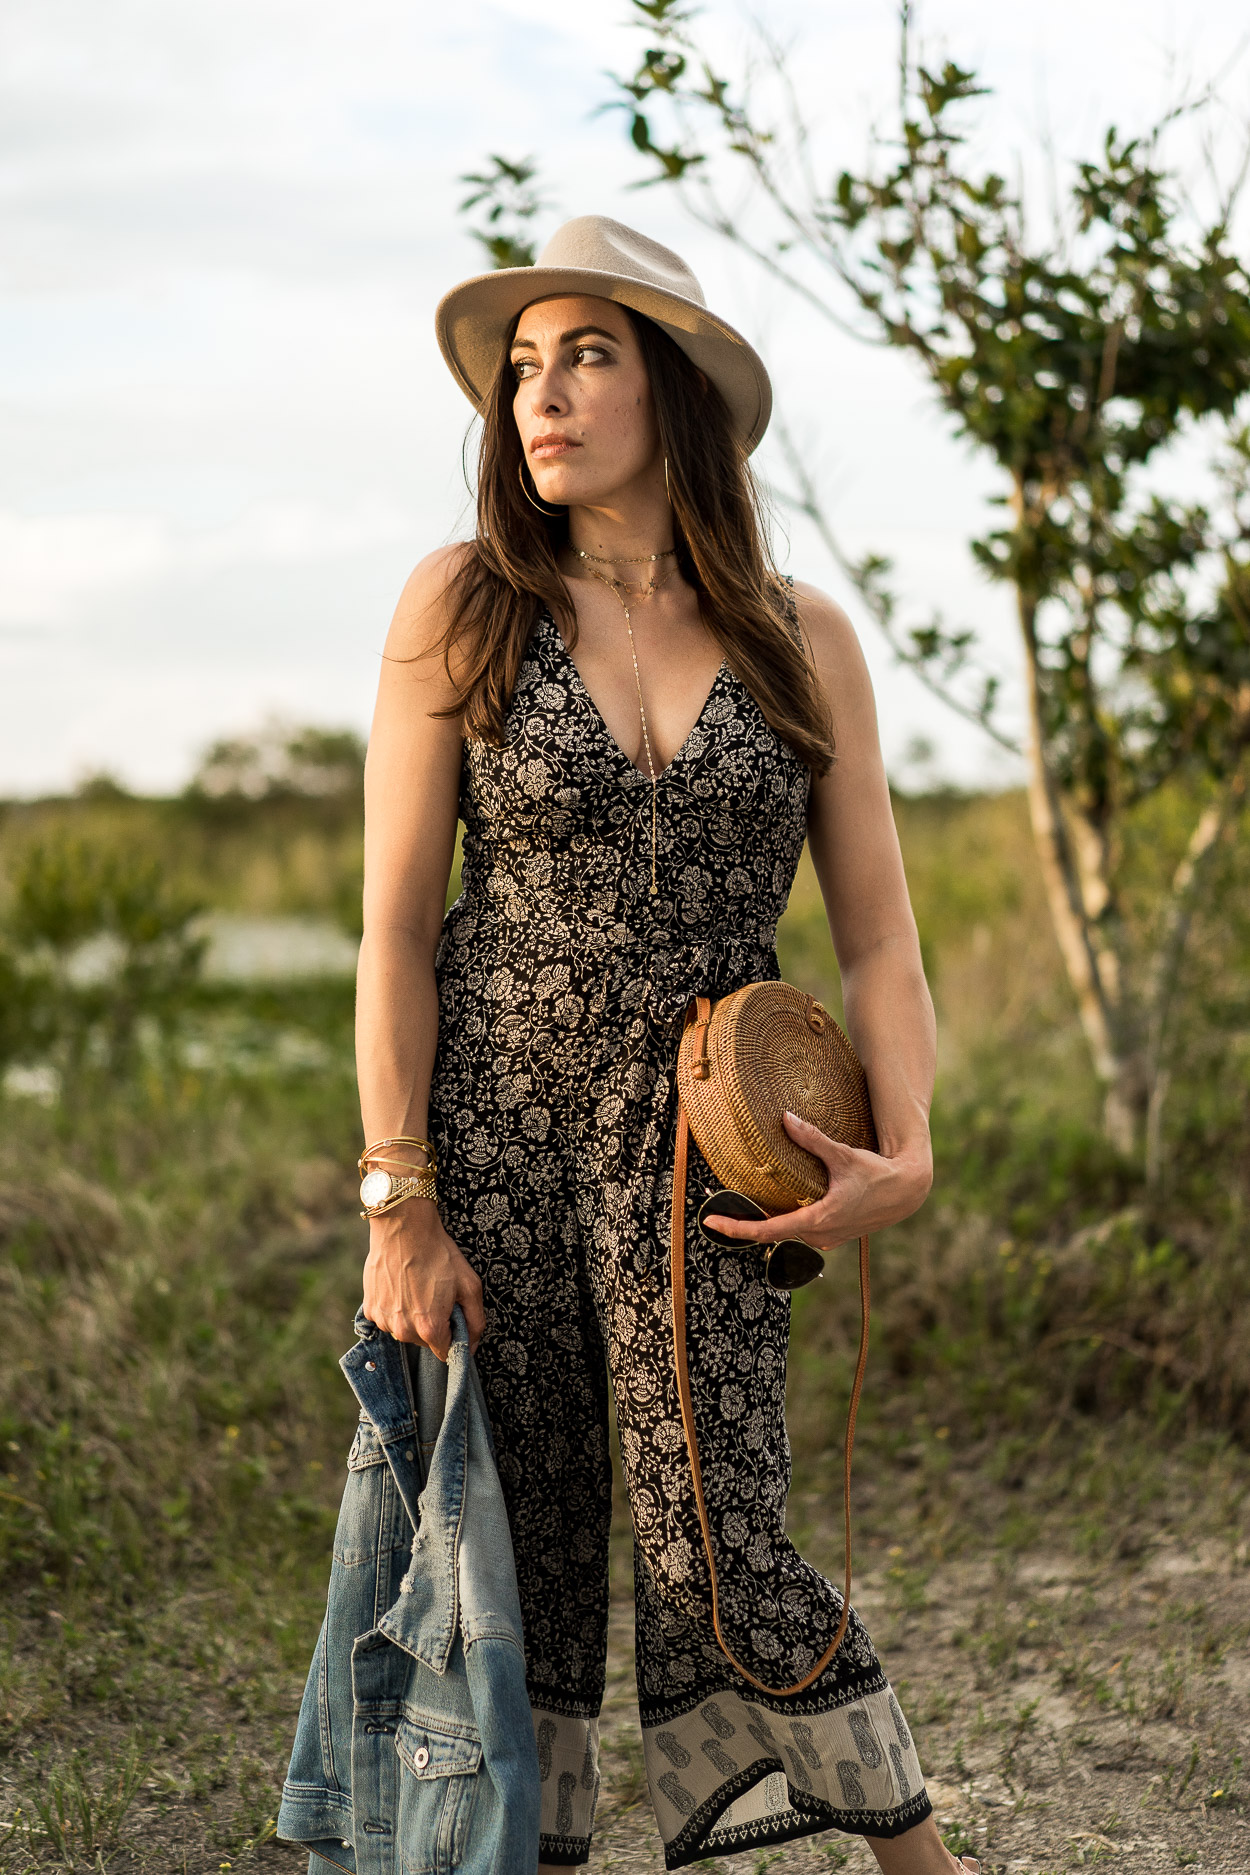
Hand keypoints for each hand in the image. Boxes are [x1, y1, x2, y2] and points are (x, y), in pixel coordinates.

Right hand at [362, 1200, 484, 1361]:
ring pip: (405, 1330)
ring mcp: (383, 1320)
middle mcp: (403, 1331)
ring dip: (412, 1316)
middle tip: (436, 1295)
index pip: (445, 1353)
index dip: (453, 1336)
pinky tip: (401, 1286)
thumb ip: (476, 1322)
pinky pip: (388, 1318)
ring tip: (416, 1287)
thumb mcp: (470, 1285)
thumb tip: (472, 1345)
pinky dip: (395, 1307)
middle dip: (433, 1324)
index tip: (452, 1318)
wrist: (403, 1228)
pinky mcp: (369, 1309)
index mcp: (429, 1328)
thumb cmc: (438, 1254)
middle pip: (425, 1342)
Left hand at [701, 1110, 931, 1251]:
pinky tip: (775, 1208)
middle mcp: (820, 1235)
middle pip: (772, 1234)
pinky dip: (784, 1222)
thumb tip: (785, 1118)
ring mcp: (827, 1239)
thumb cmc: (876, 1174)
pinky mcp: (832, 1236)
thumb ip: (812, 1139)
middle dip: (745, 1223)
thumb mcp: (843, 1155)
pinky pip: (800, 1232)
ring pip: (787, 1234)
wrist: (906, 1191)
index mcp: (818, 1219)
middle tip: (717, 1211)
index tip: (713, 1223)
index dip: (738, 1228)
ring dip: (765, 1223)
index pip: (768, 1231)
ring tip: (738, 1209)